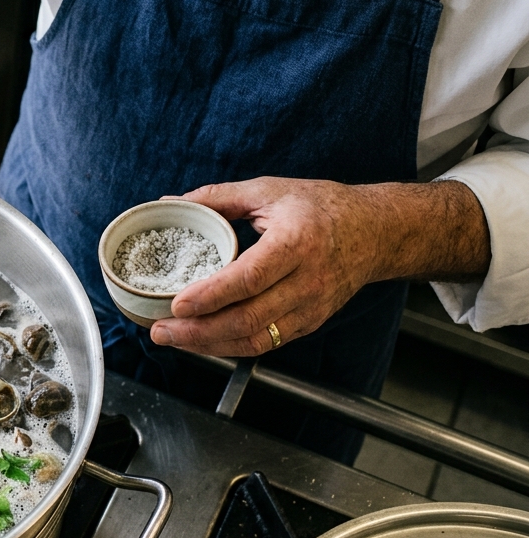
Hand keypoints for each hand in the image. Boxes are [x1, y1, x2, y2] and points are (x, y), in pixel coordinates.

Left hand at [150, 177, 489, 356]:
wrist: (377, 231)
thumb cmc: (322, 207)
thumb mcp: (270, 190)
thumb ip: (218, 196)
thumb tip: (171, 201)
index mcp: (297, 242)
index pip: (250, 278)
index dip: (211, 296)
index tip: (176, 303)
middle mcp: (307, 281)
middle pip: (249, 318)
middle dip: (199, 331)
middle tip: (160, 330)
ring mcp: (311, 307)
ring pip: (256, 339)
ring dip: (209, 345)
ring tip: (173, 338)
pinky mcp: (309, 323)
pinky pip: (266, 344)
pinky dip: (230, 346)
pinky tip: (202, 341)